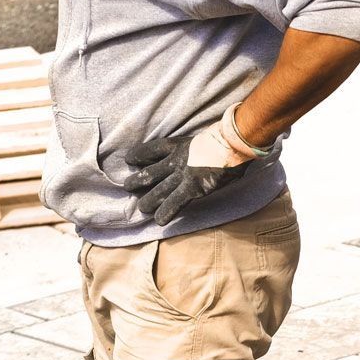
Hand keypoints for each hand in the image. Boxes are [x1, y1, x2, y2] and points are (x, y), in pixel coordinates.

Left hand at [125, 111, 258, 226]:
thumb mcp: (206, 138)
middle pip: (150, 172)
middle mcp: (176, 160)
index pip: (152, 149)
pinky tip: (159, 221)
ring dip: (148, 200)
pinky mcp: (192, 187)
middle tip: (127, 186)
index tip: (129, 159)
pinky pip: (175, 202)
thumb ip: (200, 147)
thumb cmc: (225, 138)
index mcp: (178, 145)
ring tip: (141, 208)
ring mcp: (183, 175)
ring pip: (159, 190)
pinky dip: (166, 212)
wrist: (232, 142)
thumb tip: (209, 153)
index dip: (139, 154)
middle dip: (138, 181)